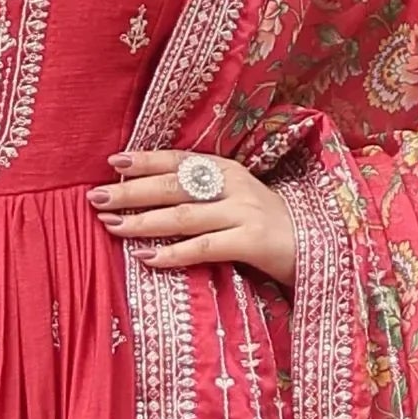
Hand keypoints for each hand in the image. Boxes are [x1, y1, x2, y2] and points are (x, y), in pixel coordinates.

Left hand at [89, 149, 295, 286]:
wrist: (320, 248)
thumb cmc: (269, 228)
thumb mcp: (237, 202)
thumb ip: (203, 197)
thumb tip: (150, 200)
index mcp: (229, 172)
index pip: (180, 161)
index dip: (146, 160)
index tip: (112, 163)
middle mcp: (235, 186)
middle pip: (174, 186)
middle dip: (132, 191)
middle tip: (96, 197)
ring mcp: (245, 212)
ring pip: (184, 216)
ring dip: (143, 221)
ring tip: (111, 225)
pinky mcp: (253, 242)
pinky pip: (205, 247)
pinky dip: (174, 253)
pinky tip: (147, 258)